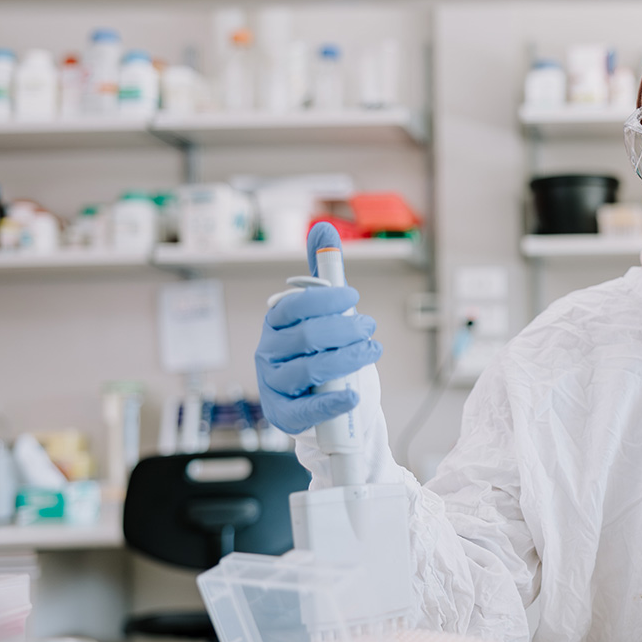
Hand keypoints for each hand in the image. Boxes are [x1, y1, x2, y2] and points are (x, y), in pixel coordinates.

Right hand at [254, 224, 382, 434]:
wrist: (317, 401)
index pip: (292, 306)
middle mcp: (269, 353)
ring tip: (372, 350)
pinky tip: (353, 394)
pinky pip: (307, 409)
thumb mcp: (320, 313)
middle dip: (344, 328)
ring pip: (310, 369)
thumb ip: (322, 274)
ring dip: (347, 358)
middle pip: (306, 336)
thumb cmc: (319, 351)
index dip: (323, 299)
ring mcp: (275, 385)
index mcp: (275, 325)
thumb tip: (324, 227)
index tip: (353, 296)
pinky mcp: (285, 414)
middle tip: (369, 327)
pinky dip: (332, 401)